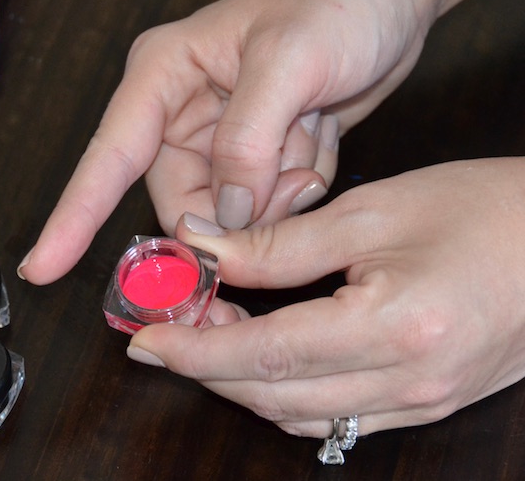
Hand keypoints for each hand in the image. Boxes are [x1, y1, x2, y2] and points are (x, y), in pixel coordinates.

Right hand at [18, 0, 455, 284]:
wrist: (391, 3)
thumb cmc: (338, 4)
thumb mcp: (288, 62)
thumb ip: (246, 141)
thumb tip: (222, 216)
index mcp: (165, 77)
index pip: (109, 157)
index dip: (75, 216)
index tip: (44, 265)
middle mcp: (185, 114)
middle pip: (182, 202)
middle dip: (233, 211)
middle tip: (285, 176)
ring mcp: (223, 141)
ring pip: (232, 212)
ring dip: (279, 190)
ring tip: (311, 132)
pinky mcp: (260, 158)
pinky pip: (271, 204)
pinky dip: (302, 183)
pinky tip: (320, 135)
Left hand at [127, 157, 524, 437]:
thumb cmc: (483, 211)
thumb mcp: (372, 213)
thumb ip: (280, 242)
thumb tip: (206, 246)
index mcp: (392, 328)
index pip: (264, 353)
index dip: (195, 349)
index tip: (146, 338)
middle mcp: (406, 381)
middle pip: (274, 394)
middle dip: (209, 366)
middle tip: (172, 327)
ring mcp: (419, 400)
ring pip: (300, 413)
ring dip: (245, 380)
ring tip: (213, 333)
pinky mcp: (427, 401)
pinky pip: (337, 416)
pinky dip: (287, 392)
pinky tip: (268, 358)